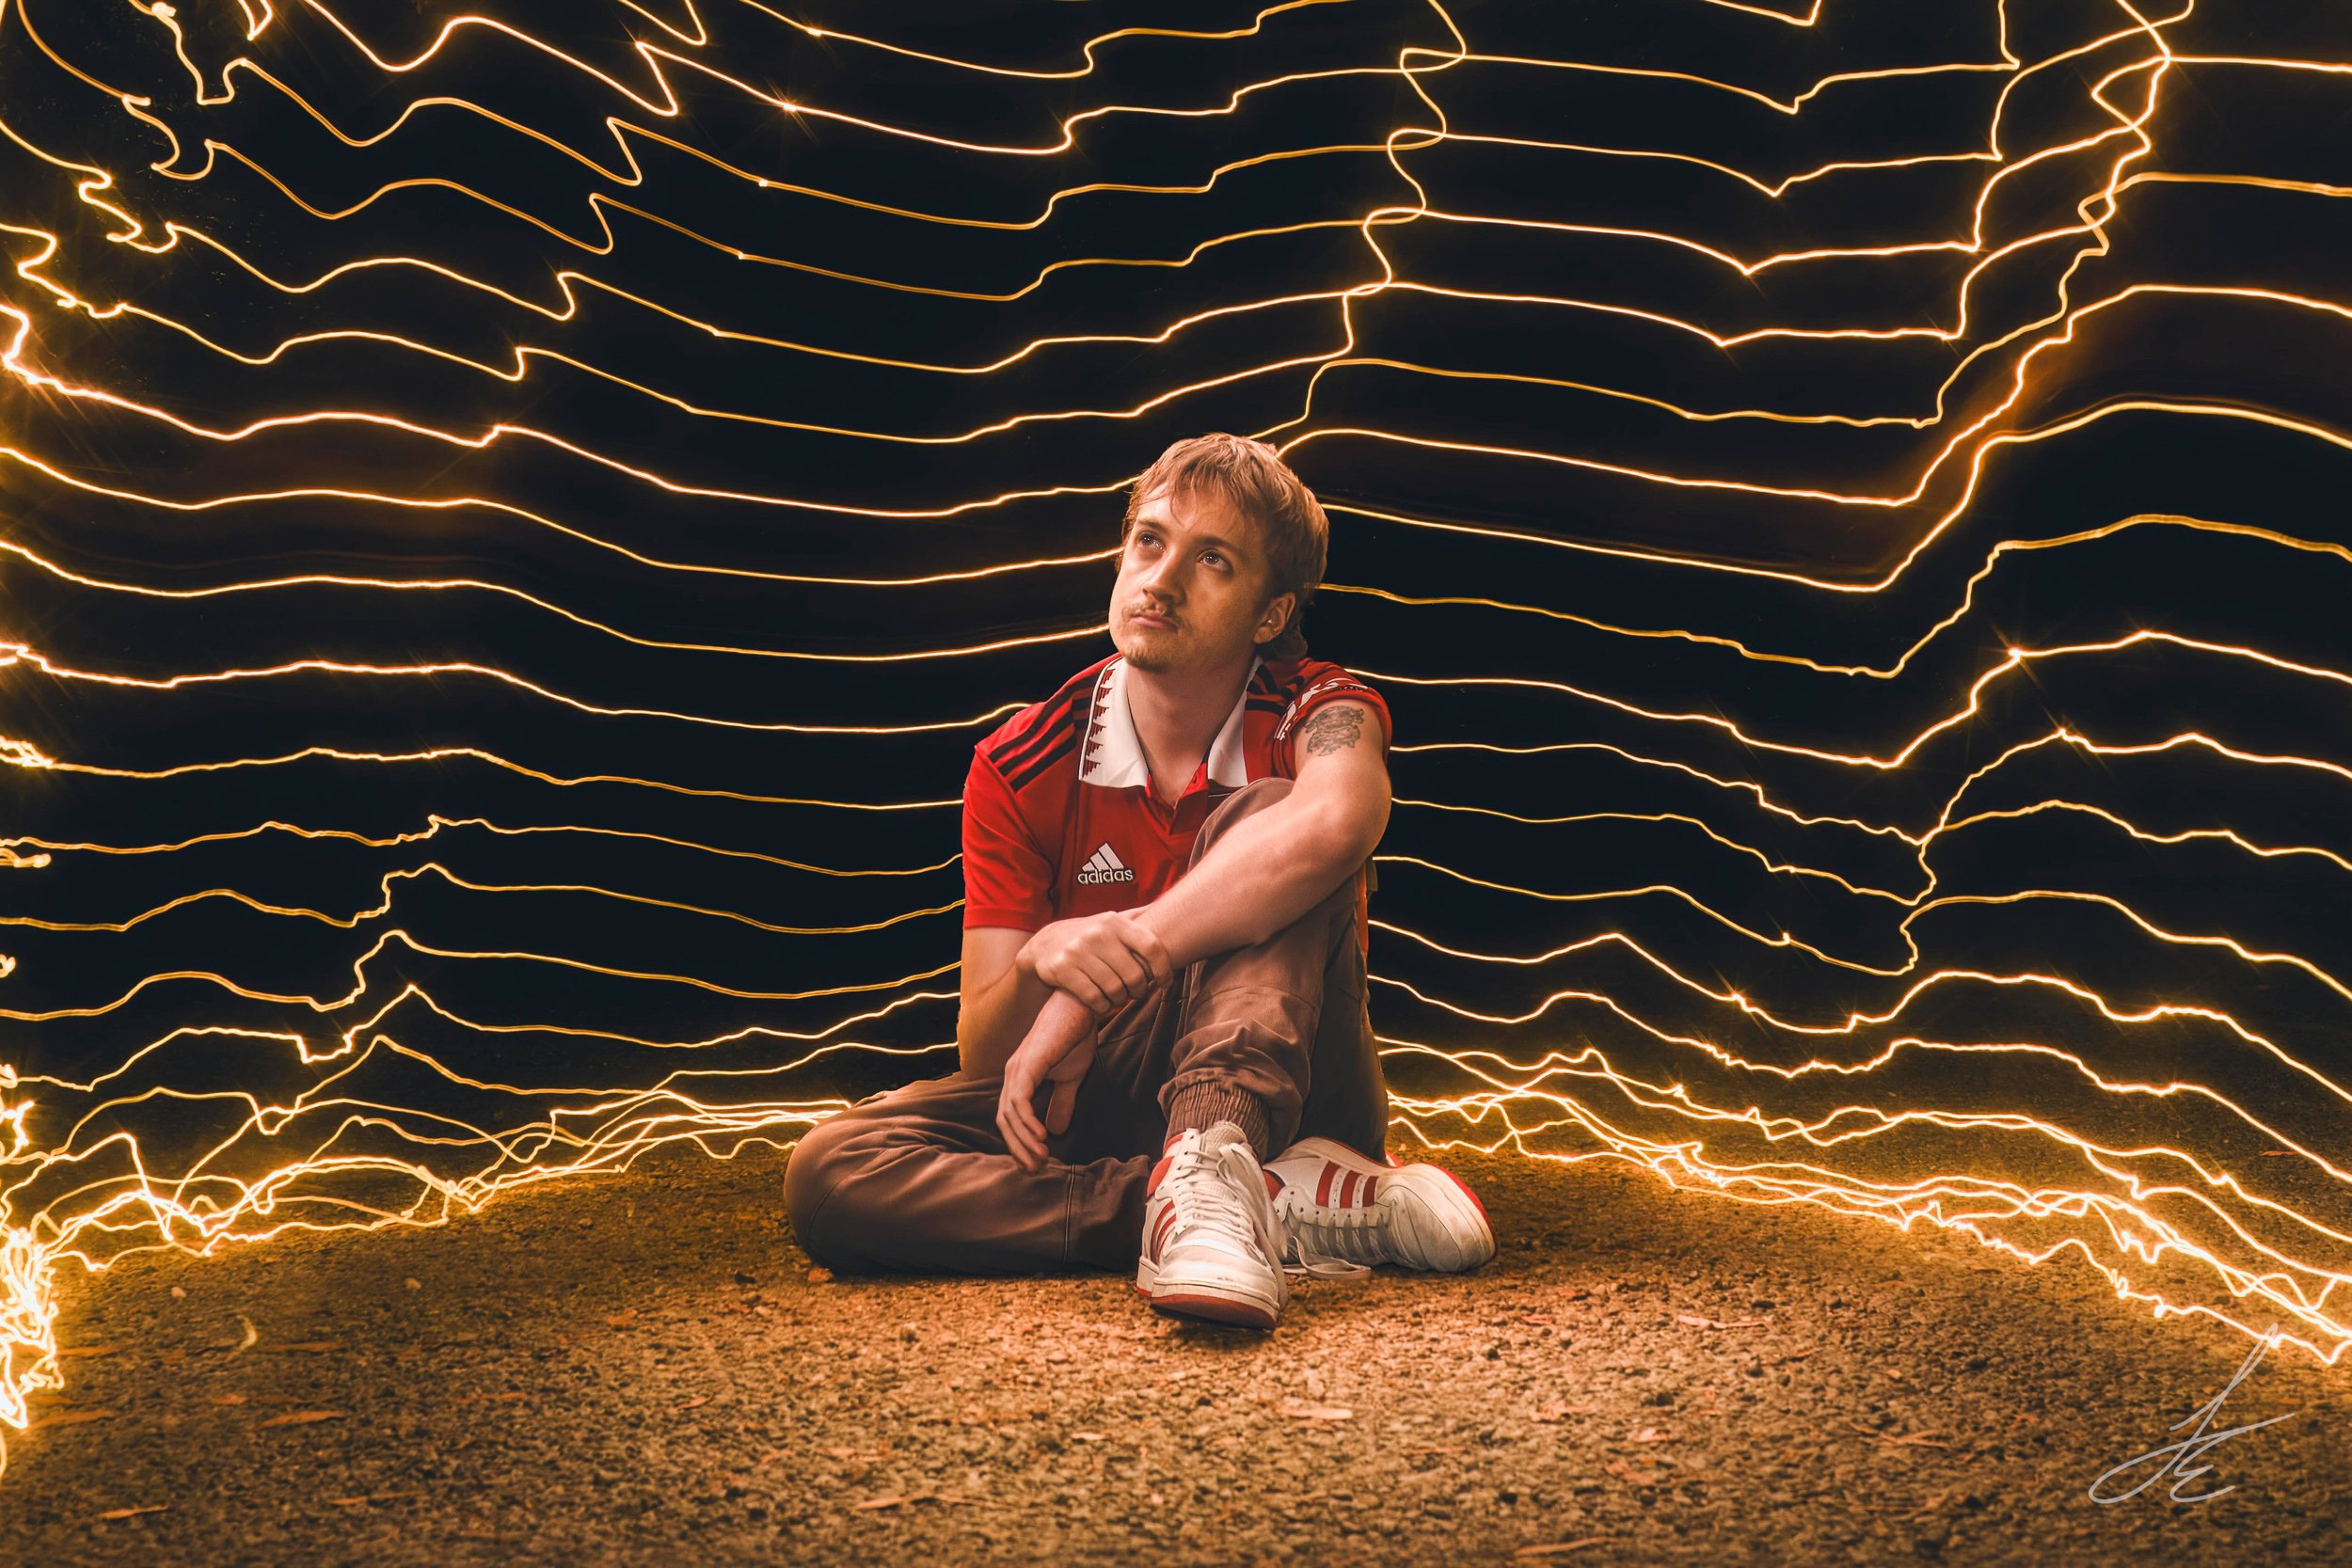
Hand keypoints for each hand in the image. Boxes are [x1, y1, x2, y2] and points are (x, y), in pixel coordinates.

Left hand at [997, 989, 1100, 1171]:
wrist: (1081, 1005)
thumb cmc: (1076, 1035)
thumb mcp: (1071, 1078)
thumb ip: (1061, 1102)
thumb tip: (1056, 1131)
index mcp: (1019, 1078)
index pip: (1010, 1118)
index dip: (1020, 1142)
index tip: (1036, 1163)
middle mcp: (1012, 1075)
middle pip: (1004, 1121)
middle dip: (1018, 1149)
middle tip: (1036, 1169)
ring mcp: (1016, 1069)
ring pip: (1009, 1115)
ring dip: (1024, 1141)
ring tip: (1042, 1159)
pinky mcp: (1027, 1064)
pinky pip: (1019, 1100)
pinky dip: (1028, 1122)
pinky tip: (1042, 1138)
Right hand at [1019, 911, 1173, 1017]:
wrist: (1044, 945)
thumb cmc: (1089, 936)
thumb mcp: (1110, 921)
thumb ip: (1137, 917)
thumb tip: (1172, 908)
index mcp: (1114, 922)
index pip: (1151, 947)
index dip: (1164, 969)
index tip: (1165, 981)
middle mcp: (1097, 933)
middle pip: (1135, 975)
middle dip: (1140, 990)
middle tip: (1137, 992)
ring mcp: (1077, 951)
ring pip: (1115, 990)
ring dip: (1121, 1000)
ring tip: (1120, 998)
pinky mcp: (1062, 969)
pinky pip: (1094, 998)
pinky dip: (1103, 1007)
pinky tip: (1102, 1003)